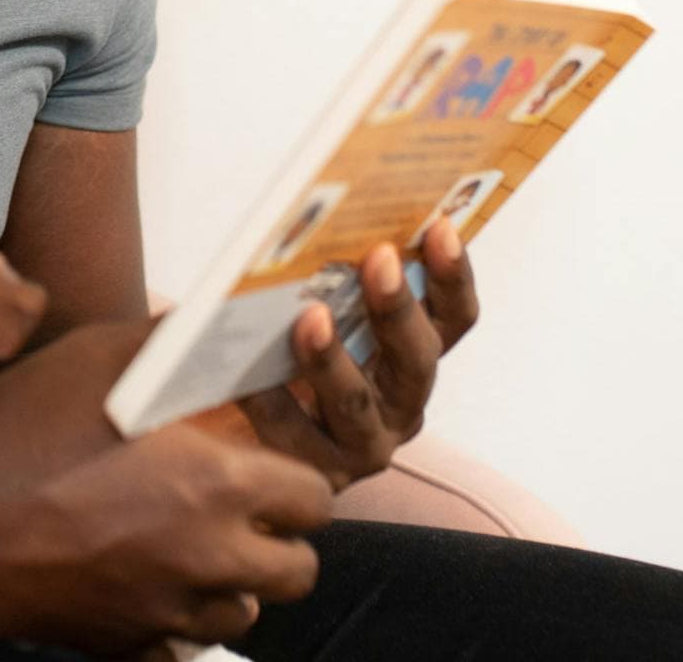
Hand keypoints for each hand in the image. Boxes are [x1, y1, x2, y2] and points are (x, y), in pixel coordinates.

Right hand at [0, 320, 331, 653]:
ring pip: (240, 613)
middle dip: (280, 539)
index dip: (297, 478)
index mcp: (213, 485)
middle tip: (241, 508)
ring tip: (188, 541)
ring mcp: (160, 611)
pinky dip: (172, 621)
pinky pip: (176, 649)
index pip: (314, 498)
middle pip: (297, 571)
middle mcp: (202, 558)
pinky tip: (141, 580)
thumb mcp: (101, 356)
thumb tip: (215, 323)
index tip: (269, 464)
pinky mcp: (116, 644)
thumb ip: (173, 342)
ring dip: (230, 581)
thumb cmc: (21, 418)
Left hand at [234, 218, 479, 490]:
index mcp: (412, 354)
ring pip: (357, 403)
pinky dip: (269, 398)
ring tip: (310, 317)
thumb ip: (331, 266)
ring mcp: (362, 444)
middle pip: (417, 359)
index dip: (453, 274)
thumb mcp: (316, 299)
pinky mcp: (313, 473)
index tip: (440, 227)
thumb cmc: (281, 348)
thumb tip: (321, 208)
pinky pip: (291, 434)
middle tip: (378, 259)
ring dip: (333, 357)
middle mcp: (400, 403)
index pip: (454, 318)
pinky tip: (244, 370)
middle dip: (398, 306)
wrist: (229, 429)